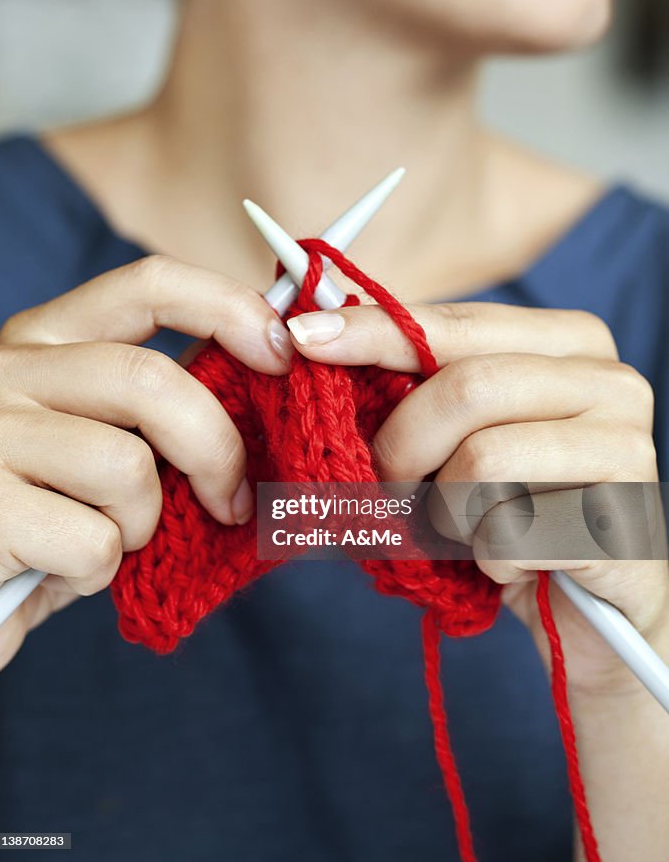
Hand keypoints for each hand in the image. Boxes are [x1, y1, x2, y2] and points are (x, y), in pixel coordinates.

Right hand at [0, 255, 292, 676]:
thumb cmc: (26, 520)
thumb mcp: (80, 446)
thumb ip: (145, 414)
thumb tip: (256, 392)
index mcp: (38, 343)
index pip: (147, 286)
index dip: (229, 308)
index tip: (281, 351)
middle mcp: (4, 373)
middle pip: (150, 380)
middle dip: (216, 448)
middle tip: (232, 501)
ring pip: (128, 467)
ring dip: (144, 524)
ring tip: (104, 543)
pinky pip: (94, 541)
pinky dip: (98, 573)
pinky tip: (55, 574)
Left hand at [287, 301, 668, 694]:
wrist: (588, 610)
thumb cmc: (511, 509)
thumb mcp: (460, 434)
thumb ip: (414, 381)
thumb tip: (316, 335)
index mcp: (571, 342)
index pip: (457, 323)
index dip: (375, 331)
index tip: (303, 337)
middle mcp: (611, 382)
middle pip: (467, 388)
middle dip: (402, 445)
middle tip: (386, 486)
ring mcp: (628, 449)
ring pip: (482, 461)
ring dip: (446, 511)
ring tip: (465, 529)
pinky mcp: (624, 521)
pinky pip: (509, 532)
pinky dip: (485, 557)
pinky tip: (510, 563)